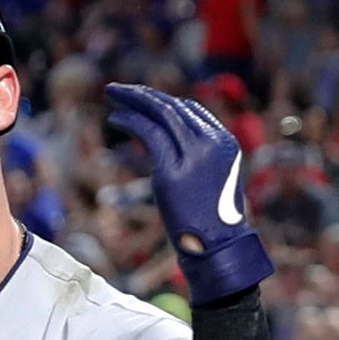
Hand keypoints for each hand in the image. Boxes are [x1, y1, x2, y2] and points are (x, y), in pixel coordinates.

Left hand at [104, 83, 271, 305]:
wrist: (219, 248)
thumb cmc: (214, 220)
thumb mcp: (213, 180)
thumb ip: (198, 156)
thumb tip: (171, 144)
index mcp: (225, 143)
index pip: (192, 110)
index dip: (165, 102)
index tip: (144, 100)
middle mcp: (212, 143)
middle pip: (174, 107)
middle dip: (144, 95)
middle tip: (120, 91)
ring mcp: (194, 156)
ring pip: (160, 114)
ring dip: (133, 101)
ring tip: (113, 95)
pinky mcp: (172, 171)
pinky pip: (148, 134)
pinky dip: (130, 122)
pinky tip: (115, 119)